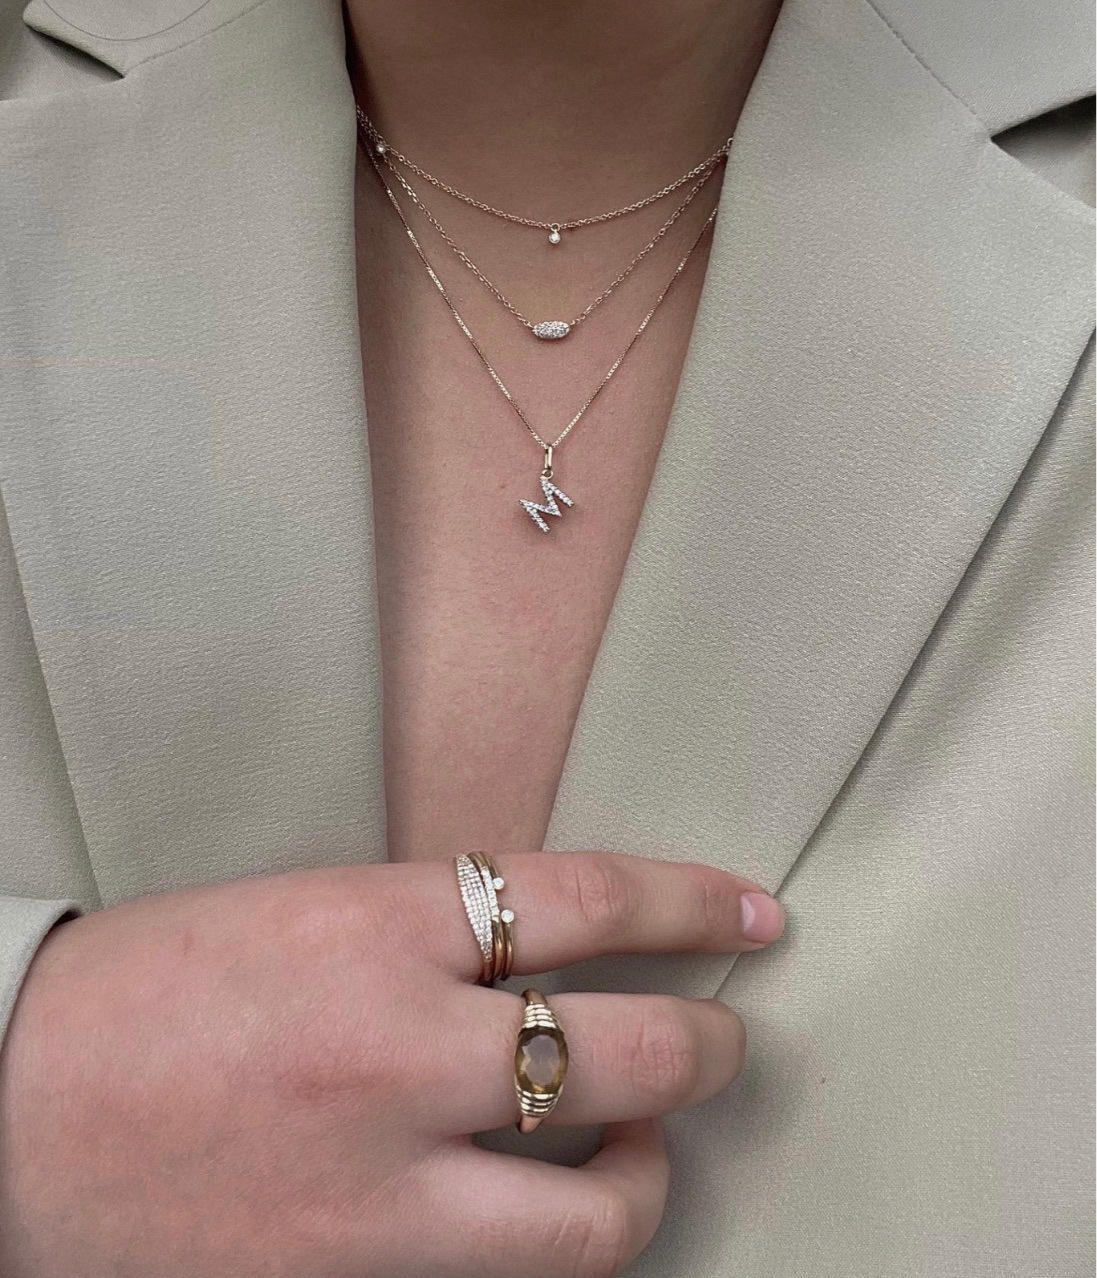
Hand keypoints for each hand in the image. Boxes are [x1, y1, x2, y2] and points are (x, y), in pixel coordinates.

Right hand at [0, 852, 784, 1276]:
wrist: (7, 1110)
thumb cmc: (148, 994)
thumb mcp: (306, 913)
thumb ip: (433, 932)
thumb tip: (553, 954)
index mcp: (375, 927)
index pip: (587, 900)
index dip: (690, 900)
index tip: (746, 911)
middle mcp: (393, 1054)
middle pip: (629, 1051)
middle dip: (709, 1045)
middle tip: (725, 1040)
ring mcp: (377, 1192)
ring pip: (596, 1213)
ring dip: (650, 1175)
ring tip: (643, 1146)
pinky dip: (552, 1242)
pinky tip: (545, 1209)